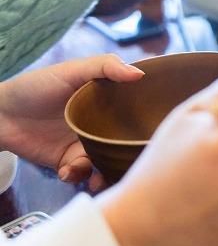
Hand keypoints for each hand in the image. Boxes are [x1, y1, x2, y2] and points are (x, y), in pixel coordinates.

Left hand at [0, 55, 143, 187]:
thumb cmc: (35, 86)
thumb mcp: (72, 70)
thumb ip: (105, 67)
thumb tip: (139, 74)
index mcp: (106, 102)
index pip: (135, 113)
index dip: (147, 124)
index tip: (155, 133)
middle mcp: (99, 124)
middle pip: (124, 144)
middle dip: (128, 158)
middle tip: (130, 165)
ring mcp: (84, 143)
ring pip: (106, 163)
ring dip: (103, 173)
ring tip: (96, 177)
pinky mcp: (67, 161)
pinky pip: (81, 173)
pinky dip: (77, 176)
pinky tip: (67, 170)